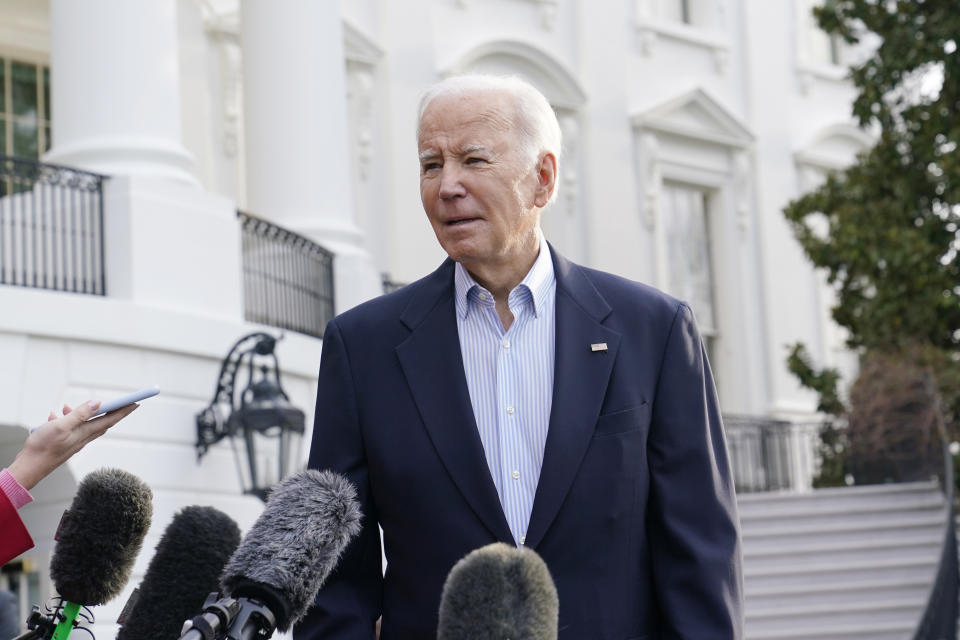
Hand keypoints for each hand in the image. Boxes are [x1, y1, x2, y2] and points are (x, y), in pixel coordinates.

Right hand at [6, 400, 138, 489]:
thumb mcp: (61, 426)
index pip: (110, 419)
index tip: (136, 403)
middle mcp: (82, 438)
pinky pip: (68, 428)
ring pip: (83, 424)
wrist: (27, 468)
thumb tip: (98, 403)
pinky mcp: (63, 444)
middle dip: (109, 411)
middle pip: (101, 422)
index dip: (123, 410)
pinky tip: (52, 416)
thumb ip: (79, 415)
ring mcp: (73, 441)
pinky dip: (64, 420)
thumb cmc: (42, 448)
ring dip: (79, 413)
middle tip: (119, 402)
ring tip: (66, 407)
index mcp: (84, 433)